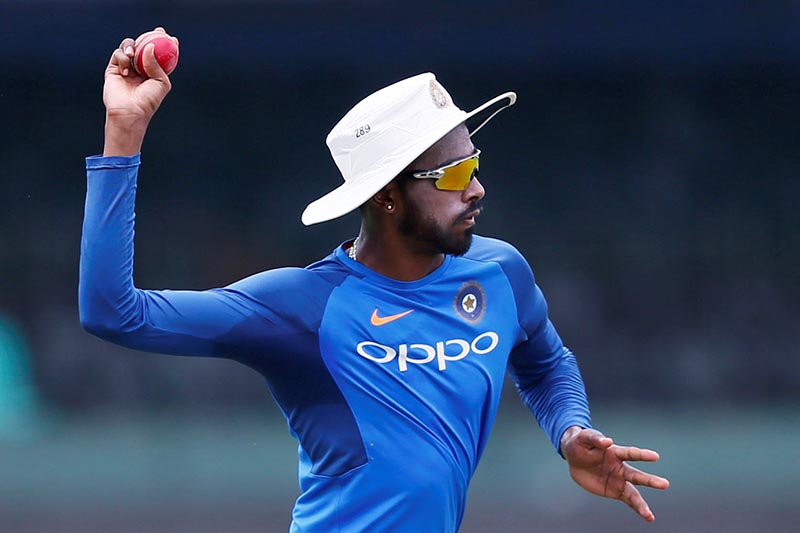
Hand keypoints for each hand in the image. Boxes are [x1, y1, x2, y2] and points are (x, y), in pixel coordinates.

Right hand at [102, 27, 176, 154]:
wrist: (130, 111)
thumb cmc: (148, 100)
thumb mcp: (161, 83)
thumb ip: (157, 64)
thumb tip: (149, 47)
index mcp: (154, 72)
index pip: (159, 54)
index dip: (164, 43)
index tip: (169, 37)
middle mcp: (140, 68)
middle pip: (144, 45)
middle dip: (150, 36)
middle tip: (158, 32)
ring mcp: (127, 67)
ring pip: (130, 46)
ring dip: (133, 46)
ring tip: (132, 56)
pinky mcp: (114, 68)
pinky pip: (118, 54)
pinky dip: (123, 58)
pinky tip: (126, 70)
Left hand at [560, 427, 669, 521]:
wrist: (574, 458)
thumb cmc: (581, 443)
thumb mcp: (584, 437)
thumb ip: (595, 439)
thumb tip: (607, 441)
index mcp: (615, 452)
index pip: (631, 453)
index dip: (642, 455)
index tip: (655, 456)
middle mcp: (620, 467)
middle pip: (636, 475)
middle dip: (650, 481)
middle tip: (665, 484)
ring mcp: (619, 480)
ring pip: (634, 492)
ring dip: (642, 503)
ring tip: (650, 514)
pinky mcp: (614, 491)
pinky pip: (628, 501)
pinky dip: (638, 508)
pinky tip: (648, 517)